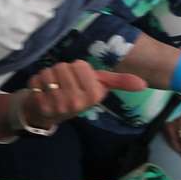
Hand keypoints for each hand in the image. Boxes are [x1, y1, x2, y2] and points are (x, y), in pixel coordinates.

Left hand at [19, 62, 146, 130]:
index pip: (80, 65)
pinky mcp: (40, 104)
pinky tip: (41, 91)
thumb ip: (119, 82)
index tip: (77, 81)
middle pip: (64, 66)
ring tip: (52, 87)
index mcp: (93, 95)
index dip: (77, 69)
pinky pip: (36, 79)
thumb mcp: (98, 88)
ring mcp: (58, 104)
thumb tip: (144, 83)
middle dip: (62, 72)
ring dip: (48, 76)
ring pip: (50, 71)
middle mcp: (78, 102)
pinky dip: (36, 81)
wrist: (48, 114)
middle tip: (63, 84)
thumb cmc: (75, 96)